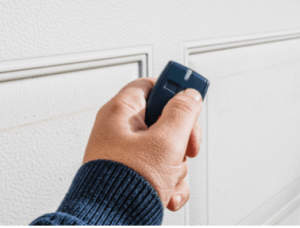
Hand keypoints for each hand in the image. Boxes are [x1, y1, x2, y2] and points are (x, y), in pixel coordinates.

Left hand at [83, 77, 202, 210]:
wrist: (110, 223)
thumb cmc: (125, 183)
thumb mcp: (165, 141)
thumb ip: (182, 113)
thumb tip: (189, 95)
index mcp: (120, 113)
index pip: (149, 85)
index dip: (172, 90)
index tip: (190, 98)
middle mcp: (120, 130)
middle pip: (164, 119)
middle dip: (181, 138)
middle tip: (186, 146)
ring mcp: (127, 154)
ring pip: (166, 148)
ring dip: (177, 166)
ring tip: (168, 176)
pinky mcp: (133, 174)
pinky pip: (160, 169)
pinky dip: (170, 182)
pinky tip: (168, 192)